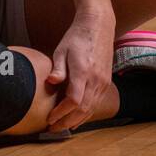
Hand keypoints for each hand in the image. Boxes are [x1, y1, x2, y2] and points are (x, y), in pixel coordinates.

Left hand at [45, 10, 114, 131]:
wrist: (98, 26)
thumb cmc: (76, 37)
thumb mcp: (62, 50)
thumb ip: (58, 69)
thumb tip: (51, 83)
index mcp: (83, 71)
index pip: (73, 100)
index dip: (61, 113)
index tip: (49, 118)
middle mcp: (95, 79)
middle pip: (82, 110)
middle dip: (67, 122)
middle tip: (53, 129)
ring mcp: (103, 82)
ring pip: (91, 109)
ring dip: (76, 121)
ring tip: (62, 127)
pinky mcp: (106, 82)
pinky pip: (96, 103)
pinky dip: (86, 114)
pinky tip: (76, 119)